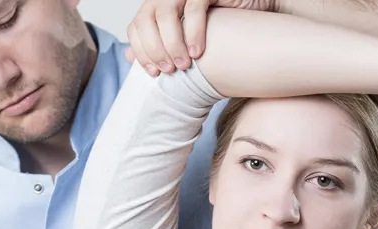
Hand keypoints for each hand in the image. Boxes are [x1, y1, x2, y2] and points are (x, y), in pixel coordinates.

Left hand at [125, 0, 276, 75]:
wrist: (250, 13)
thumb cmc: (216, 28)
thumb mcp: (182, 39)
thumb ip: (156, 44)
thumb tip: (128, 56)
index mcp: (156, 8)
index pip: (135, 26)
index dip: (141, 50)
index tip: (153, 72)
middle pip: (146, 19)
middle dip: (154, 49)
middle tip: (168, 71)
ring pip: (165, 13)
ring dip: (172, 43)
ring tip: (185, 65)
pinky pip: (193, 8)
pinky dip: (193, 32)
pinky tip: (198, 52)